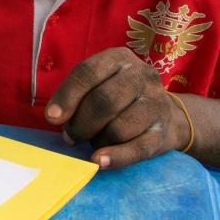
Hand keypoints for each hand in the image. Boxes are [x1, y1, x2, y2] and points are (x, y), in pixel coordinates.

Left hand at [45, 47, 188, 168]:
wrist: (167, 115)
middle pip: (103, 101)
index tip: (52, 117)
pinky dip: (116, 157)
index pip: (88, 72)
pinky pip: (137, 149)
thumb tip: (54, 116)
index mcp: (119, 58)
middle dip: (81, 124)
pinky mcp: (164, 131)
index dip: (67, 96)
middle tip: (71, 137)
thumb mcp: (100, 82)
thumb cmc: (120, 97)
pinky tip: (100, 161)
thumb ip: (77, 94)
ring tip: (95, 141)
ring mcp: (156, 103)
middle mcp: (141, 75)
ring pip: (118, 128)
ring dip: (98, 140)